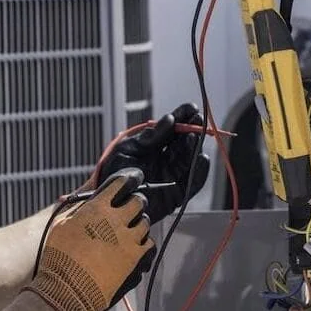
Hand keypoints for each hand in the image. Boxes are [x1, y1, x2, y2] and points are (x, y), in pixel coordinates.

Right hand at [24, 170, 155, 310]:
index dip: (129, 178)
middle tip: (131, 205)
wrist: (68, 288)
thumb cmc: (59, 256)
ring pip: (145, 222)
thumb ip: (78, 208)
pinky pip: (148, 243)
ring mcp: (128, 239)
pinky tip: (134, 245)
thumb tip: (87, 199)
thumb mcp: (62, 224)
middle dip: (136, 201)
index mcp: (97, 207)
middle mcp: (116, 219)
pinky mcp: (135, 258)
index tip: (132, 178)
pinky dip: (143, 242)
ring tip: (131, 227)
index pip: (121, 183)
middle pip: (139, 201)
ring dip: (139, 222)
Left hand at [99, 103, 209, 224]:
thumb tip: (169, 120)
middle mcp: (164, 160)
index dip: (182, 118)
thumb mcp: (128, 149)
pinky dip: (199, 171)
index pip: (171, 130)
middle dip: (192, 129)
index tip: (191, 108)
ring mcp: (171, 177)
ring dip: (194, 147)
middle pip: (183, 143)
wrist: (108, 201)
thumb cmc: (113, 174)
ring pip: (189, 160)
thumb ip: (149, 137)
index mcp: (152, 147)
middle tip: (197, 119)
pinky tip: (202, 158)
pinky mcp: (176, 195)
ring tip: (194, 136)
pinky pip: (192, 182)